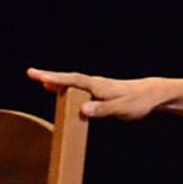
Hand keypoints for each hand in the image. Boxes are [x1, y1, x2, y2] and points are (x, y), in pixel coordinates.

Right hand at [26, 67, 162, 120]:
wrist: (151, 95)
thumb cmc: (137, 101)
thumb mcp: (121, 109)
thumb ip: (102, 110)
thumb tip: (82, 110)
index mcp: (98, 86)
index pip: (72, 81)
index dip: (55, 79)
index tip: (38, 76)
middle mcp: (95, 83)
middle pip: (69, 79)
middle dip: (50, 76)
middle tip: (31, 73)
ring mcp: (97, 87)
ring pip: (73, 83)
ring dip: (57, 81)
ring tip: (40, 81)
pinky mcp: (99, 92)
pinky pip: (79, 88)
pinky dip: (67, 87)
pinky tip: (60, 90)